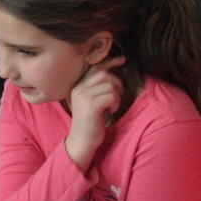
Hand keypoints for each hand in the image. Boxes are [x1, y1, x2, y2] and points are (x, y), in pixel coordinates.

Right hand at [65, 56, 124, 170]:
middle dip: (117, 83)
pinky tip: (112, 110)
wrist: (82, 140)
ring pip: (110, 85)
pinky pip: (111, 96)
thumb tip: (114, 70)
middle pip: (104, 74)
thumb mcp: (92, 100)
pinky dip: (116, 103)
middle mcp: (78, 89)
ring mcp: (83, 97)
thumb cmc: (91, 121)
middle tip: (118, 95)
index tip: (123, 60)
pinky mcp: (91, 106)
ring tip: (113, 106)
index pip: (95, 66)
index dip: (110, 61)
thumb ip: (98, 86)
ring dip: (117, 96)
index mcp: (77, 86)